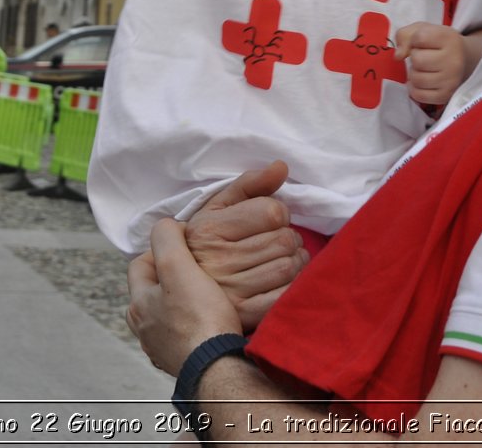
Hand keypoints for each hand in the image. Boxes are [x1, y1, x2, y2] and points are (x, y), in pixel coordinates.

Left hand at [127, 218, 241, 374]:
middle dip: (171, 277)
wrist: (218, 368)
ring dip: (182, 302)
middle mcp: (145, 329)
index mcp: (139, 305)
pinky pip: (184, 335)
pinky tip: (210, 321)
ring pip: (168, 314)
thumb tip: (166, 225)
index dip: (160, 249)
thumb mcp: (179, 266)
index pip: (140, 264)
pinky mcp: (182, 361)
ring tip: (206, 294)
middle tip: (195, 269)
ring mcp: (162, 348)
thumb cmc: (198, 320)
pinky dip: (194, 325)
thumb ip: (167, 239)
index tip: (183, 245)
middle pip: (152, 291)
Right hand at [185, 161, 308, 331]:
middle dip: (287, 238)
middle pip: (285, 240)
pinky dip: (293, 286)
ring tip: (282, 259)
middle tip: (276, 243)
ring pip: (290, 266)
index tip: (268, 221)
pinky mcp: (244, 315)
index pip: (272, 212)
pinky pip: (287, 295)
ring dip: (295, 261)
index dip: (278, 214)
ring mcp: (231, 291)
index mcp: (208, 230)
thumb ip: (248, 185)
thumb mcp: (216, 209)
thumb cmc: (207, 245)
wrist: (185, 297)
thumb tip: (281, 166)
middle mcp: (217, 261)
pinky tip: (283, 280)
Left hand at [394, 22, 465, 104]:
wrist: (465, 60)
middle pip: (417, 60)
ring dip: (414, 74)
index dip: (414, 40)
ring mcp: (451, 80)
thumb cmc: (439, 43)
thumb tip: (397, 56)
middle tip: (424, 57)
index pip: (419, 38)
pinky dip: (415, 89)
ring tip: (424, 69)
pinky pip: (419, 95)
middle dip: (415, 58)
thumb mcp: (424, 30)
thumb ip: (405, 35)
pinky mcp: (446, 96)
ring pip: (416, 79)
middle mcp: (454, 60)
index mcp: (449, 38)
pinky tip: (422, 81)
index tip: (423, 42)